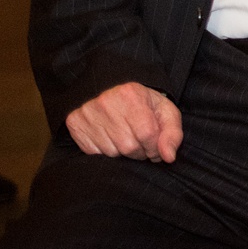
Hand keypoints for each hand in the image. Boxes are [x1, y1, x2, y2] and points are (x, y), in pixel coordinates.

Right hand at [66, 82, 182, 161]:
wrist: (114, 92)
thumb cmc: (144, 105)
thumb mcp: (165, 112)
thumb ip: (172, 134)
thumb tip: (168, 157)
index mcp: (132, 94)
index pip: (148, 134)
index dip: (155, 147)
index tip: (155, 146)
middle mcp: (106, 101)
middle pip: (129, 146)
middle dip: (140, 151)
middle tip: (140, 142)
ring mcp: (87, 112)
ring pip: (112, 152)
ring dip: (123, 153)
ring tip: (126, 139)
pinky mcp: (75, 124)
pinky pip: (95, 153)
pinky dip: (106, 152)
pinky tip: (111, 139)